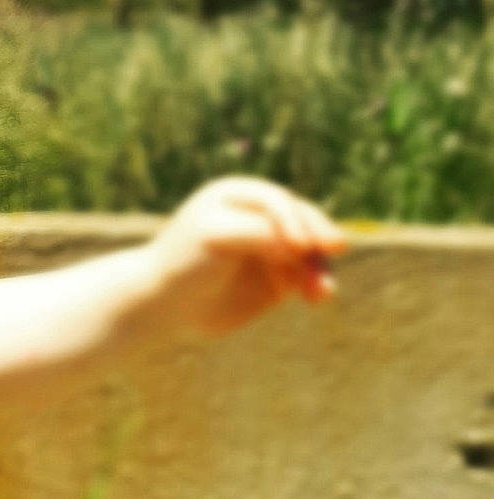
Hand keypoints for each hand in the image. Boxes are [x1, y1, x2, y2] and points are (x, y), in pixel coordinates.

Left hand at [143, 177, 346, 338]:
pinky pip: (308, 276)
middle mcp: (258, 217)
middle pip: (303, 222)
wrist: (163, 303)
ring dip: (321, 267)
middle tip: (335, 248)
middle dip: (318, 237)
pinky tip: (318, 299)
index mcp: (238, 195)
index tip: (300, 245)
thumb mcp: (217, 238)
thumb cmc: (183, 262)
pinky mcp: (278, 277)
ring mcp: (271, 247)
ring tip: (322, 292)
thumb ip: (261, 234)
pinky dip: (317, 285)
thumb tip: (306, 244)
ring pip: (311, 251)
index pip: (278, 201)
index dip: (294, 219)